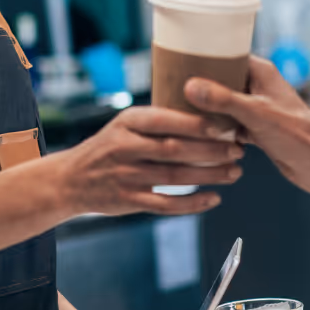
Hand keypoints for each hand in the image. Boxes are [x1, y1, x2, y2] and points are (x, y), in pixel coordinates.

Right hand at [52, 107, 242, 216]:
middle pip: (175, 149)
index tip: (226, 123)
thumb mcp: (126, 123)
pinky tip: (214, 198)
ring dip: (209, 176)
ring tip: (235, 172)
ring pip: (175, 177)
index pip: (166, 120)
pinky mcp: (129, 201)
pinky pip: (166, 204)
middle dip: (211, 150)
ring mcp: (126, 176)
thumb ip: (158, 119)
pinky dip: (192, 203)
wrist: (71, 179)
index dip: (197, 123)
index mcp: (128, 122)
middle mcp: (126, 148)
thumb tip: (206, 105)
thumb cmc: (110, 146)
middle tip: (239, 148)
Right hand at [185, 57, 309, 199]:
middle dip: (197, 87)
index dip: (201, 58)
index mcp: (260, 71)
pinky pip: (228, 125)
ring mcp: (256, 108)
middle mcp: (258, 86)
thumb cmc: (298, 134)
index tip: (174, 62)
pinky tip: (195, 137)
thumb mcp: (256, 114)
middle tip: (168, 91)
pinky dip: (215, 130)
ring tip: (175, 113)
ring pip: (222, 105)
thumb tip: (189, 86)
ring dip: (204, 111)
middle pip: (219, 80)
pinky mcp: (257, 130)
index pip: (224, 55)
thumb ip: (223, 99)